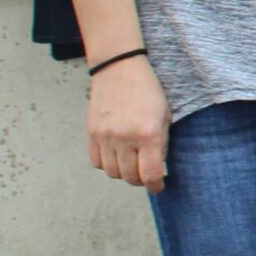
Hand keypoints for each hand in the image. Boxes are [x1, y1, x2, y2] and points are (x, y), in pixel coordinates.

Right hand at [87, 58, 171, 191]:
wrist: (119, 68)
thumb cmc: (148, 91)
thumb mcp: (164, 116)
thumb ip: (161, 144)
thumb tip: (157, 170)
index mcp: (148, 134)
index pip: (150, 174)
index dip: (156, 186)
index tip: (158, 186)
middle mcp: (125, 138)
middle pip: (130, 177)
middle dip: (140, 180)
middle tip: (146, 173)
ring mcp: (105, 137)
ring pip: (112, 172)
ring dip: (123, 173)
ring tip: (131, 163)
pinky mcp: (91, 133)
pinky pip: (96, 162)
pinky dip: (107, 164)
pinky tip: (116, 155)